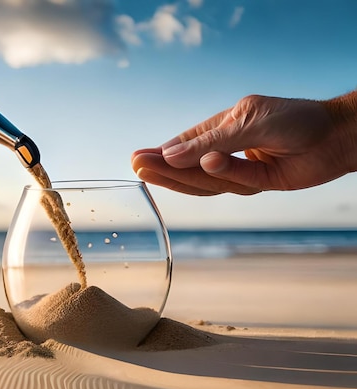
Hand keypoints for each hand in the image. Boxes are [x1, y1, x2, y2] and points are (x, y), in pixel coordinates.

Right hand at [132, 94, 356, 194]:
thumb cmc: (295, 119)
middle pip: (189, 165)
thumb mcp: (248, 121)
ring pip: (207, 179)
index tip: (136, 158)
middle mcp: (229, 151)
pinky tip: (208, 161)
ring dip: (182, 174)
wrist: (338, 135)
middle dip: (163, 167)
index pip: (185, 145)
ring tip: (154, 169)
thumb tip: (170, 153)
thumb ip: (211, 141)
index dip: (161, 153)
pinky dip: (224, 172)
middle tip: (136, 167)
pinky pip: (236, 182)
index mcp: (223, 129)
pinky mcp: (259, 184)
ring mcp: (242, 169)